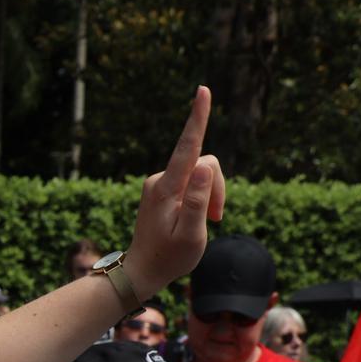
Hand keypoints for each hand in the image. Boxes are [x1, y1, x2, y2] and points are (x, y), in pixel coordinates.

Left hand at [123, 86, 226, 299]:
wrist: (142, 270)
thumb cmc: (169, 257)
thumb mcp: (191, 233)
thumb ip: (199, 199)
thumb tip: (205, 165)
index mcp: (165, 187)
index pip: (187, 147)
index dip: (198, 118)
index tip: (203, 90)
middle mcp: (159, 179)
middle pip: (204, 164)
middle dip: (218, 187)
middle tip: (217, 218)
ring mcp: (160, 183)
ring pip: (201, 174)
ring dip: (211, 195)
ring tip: (207, 223)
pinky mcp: (163, 189)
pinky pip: (193, 183)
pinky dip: (202, 199)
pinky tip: (197, 219)